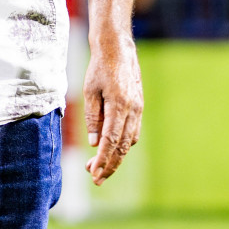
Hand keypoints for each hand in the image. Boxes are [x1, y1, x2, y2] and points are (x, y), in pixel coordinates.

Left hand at [83, 33, 143, 184]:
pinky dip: (122, 144)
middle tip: (96, 180)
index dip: (104, 160)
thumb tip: (96, 144)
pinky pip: (132, 132)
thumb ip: (93, 118)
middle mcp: (133, 111)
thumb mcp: (90, 92)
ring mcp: (138, 109)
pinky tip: (110, 149)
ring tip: (98, 166)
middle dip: (110, 165)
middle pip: (123, 146)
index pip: (112, 141)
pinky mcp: (138, 107)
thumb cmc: (99, 68)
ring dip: (116, 156)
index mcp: (120, 106)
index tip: (95, 174)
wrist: (118, 49)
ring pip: (129, 141)